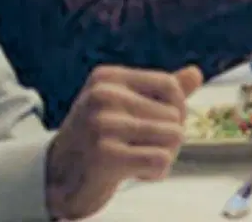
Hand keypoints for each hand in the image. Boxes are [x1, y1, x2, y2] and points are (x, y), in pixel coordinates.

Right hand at [45, 65, 201, 219]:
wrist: (55, 179)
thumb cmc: (97, 139)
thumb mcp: (124, 107)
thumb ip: (160, 92)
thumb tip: (196, 73)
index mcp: (107, 78)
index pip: (170, 85)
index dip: (177, 109)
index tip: (161, 126)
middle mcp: (103, 96)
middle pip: (175, 115)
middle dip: (167, 138)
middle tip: (139, 149)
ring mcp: (102, 125)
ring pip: (174, 137)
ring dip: (164, 155)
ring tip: (137, 159)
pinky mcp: (105, 156)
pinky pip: (161, 159)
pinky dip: (155, 172)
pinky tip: (135, 174)